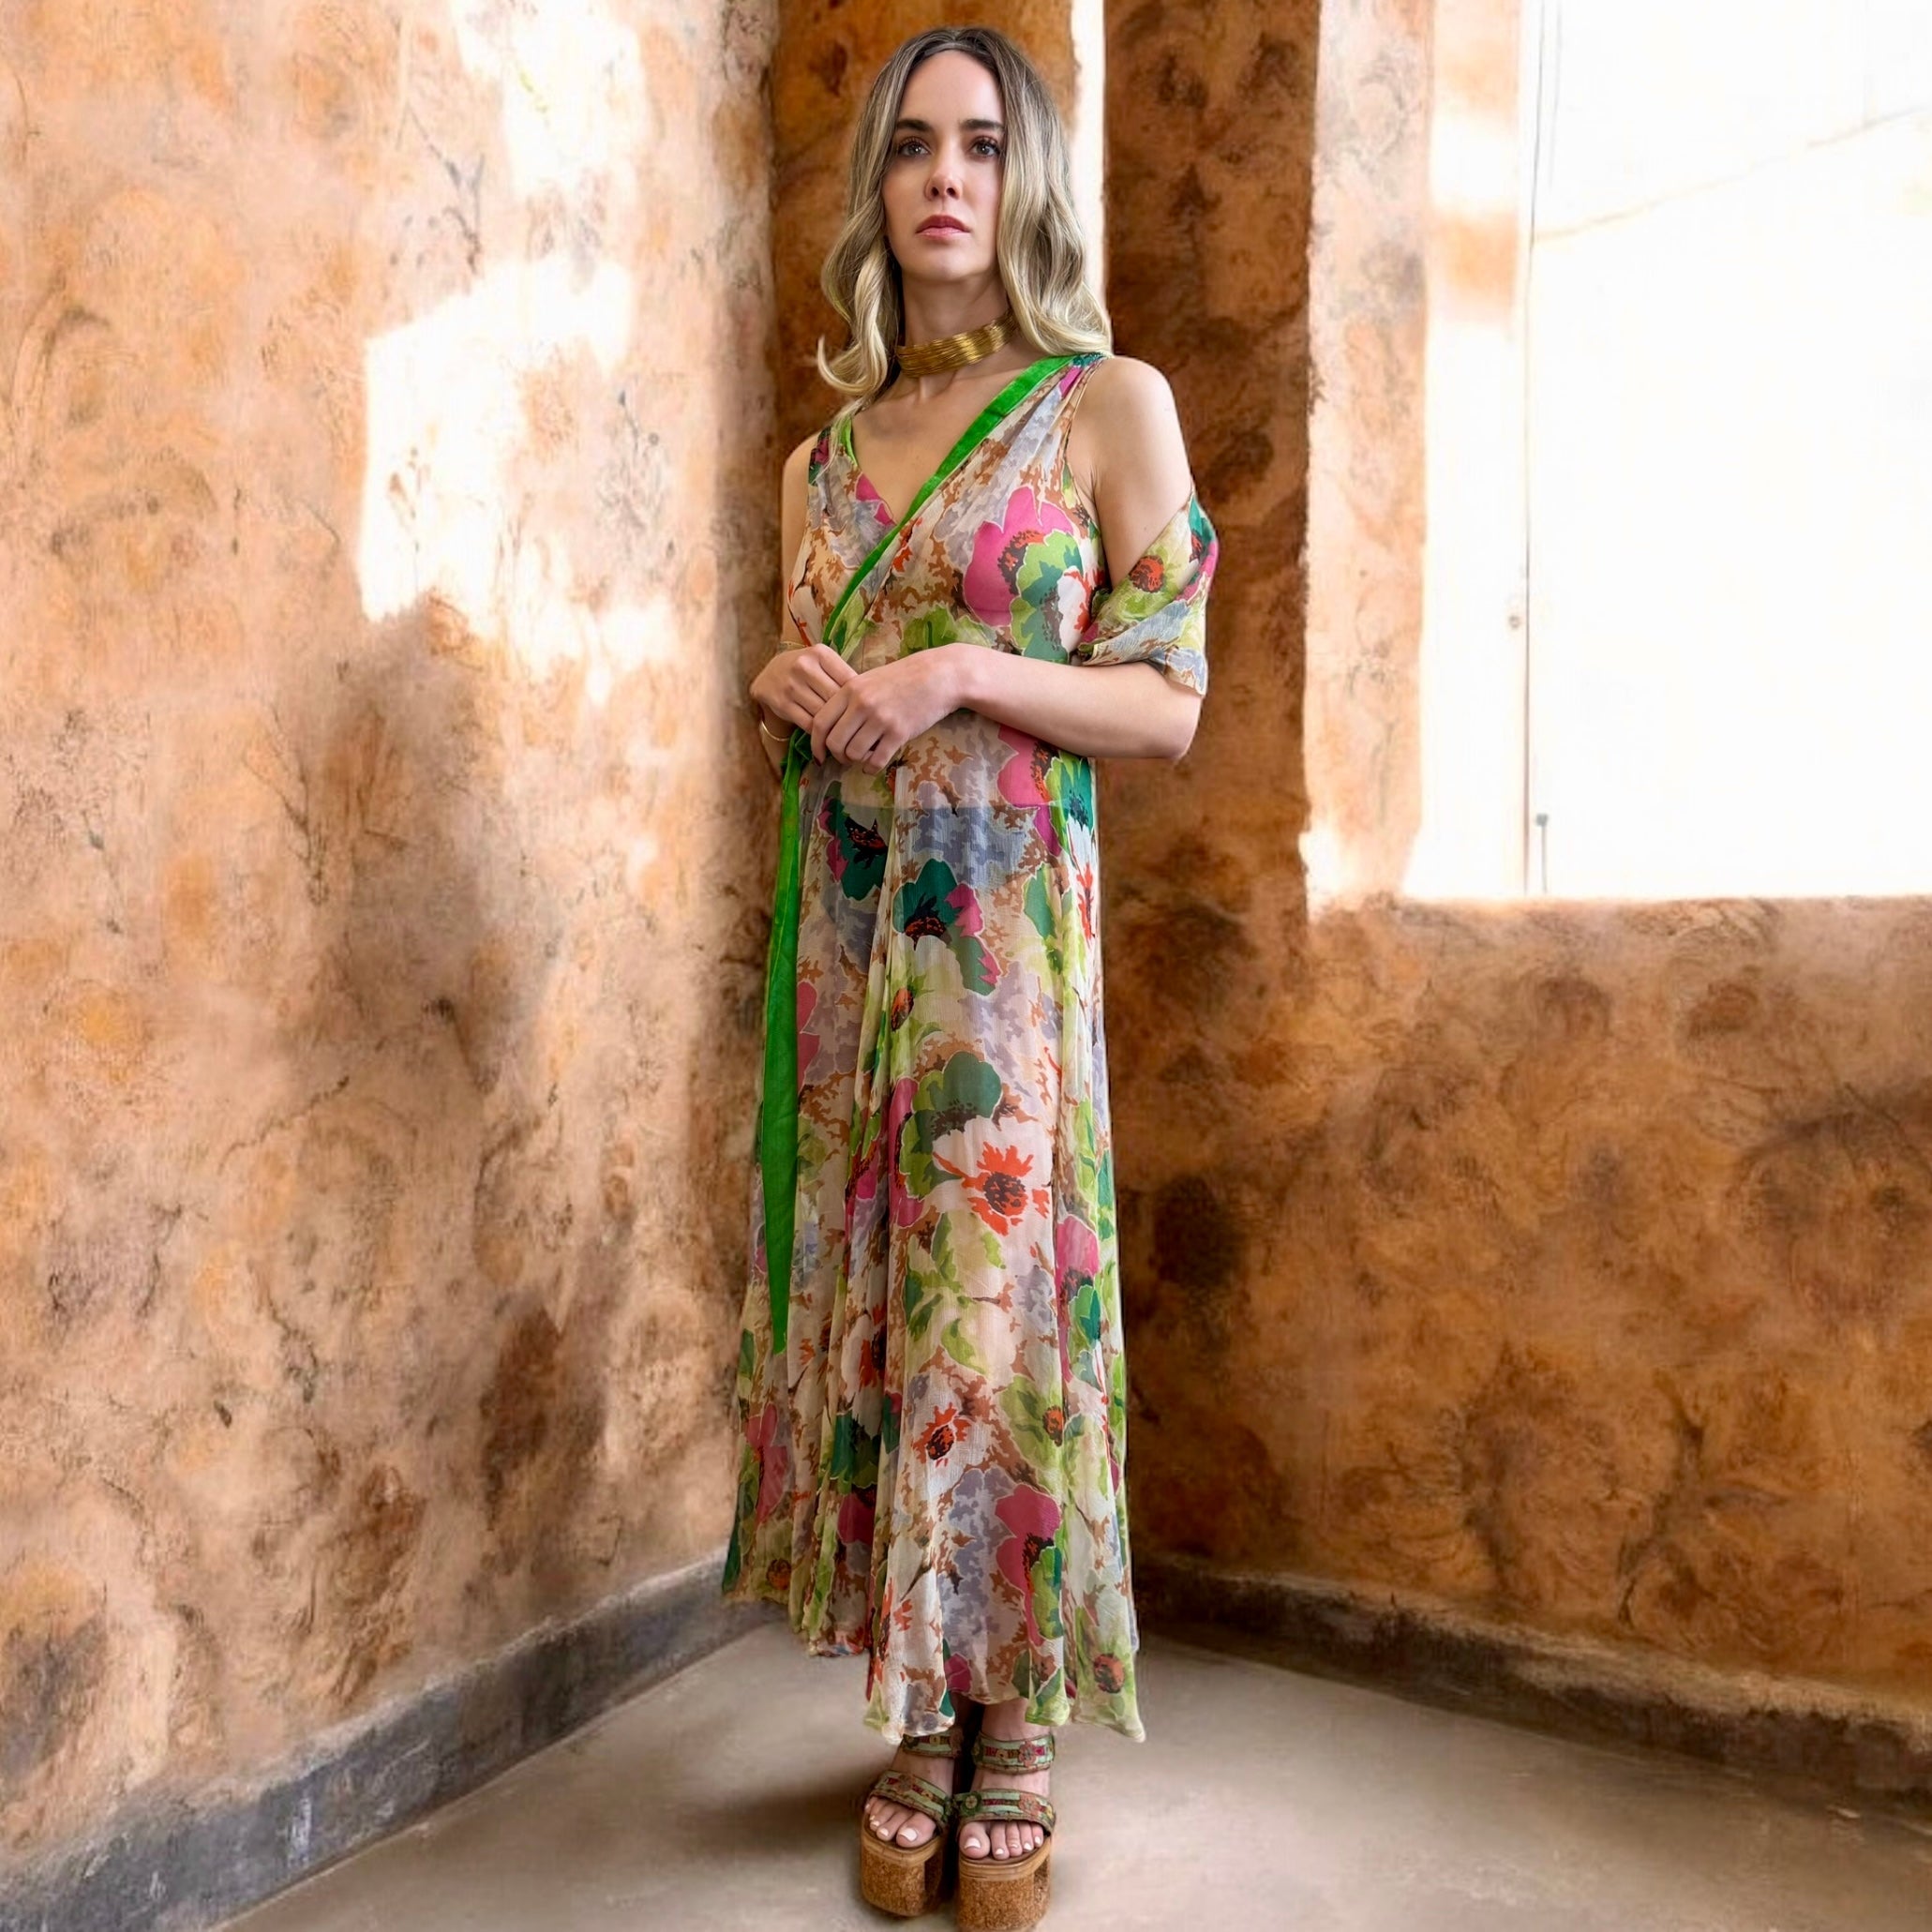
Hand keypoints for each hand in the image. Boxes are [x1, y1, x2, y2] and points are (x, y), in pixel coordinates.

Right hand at [750, 642, 857, 744]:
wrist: (769, 674)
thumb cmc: (806, 670)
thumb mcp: (823, 663)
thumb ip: (843, 676)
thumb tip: (870, 700)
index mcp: (820, 654)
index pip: (849, 681)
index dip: (859, 699)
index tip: (865, 709)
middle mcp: (804, 666)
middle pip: (836, 698)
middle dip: (848, 714)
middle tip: (858, 726)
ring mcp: (791, 686)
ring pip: (823, 713)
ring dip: (835, 725)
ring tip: (845, 732)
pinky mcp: (783, 704)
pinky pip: (809, 724)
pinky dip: (820, 732)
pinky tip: (827, 733)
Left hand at [810, 647, 964, 773]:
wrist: (938, 676)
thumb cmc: (904, 677)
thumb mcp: (870, 680)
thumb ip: (850, 699)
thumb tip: (833, 727)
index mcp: (850, 689)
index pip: (820, 722)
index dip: (815, 744)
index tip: (819, 755)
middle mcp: (862, 704)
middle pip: (835, 742)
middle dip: (837, 756)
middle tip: (845, 758)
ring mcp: (880, 719)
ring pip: (854, 753)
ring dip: (855, 761)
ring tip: (862, 758)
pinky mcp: (899, 733)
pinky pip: (876, 760)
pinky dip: (871, 768)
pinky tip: (874, 765)